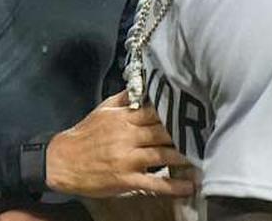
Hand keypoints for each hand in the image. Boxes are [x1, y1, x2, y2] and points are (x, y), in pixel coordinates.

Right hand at [45, 90, 193, 197]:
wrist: (62, 161)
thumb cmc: (84, 135)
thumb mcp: (102, 110)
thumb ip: (124, 99)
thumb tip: (143, 84)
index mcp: (123, 119)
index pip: (155, 112)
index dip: (176, 112)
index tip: (195, 111)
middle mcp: (128, 137)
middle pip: (163, 133)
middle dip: (185, 133)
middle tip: (208, 133)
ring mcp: (127, 159)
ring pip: (162, 156)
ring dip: (185, 156)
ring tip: (205, 156)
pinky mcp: (126, 180)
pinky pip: (154, 183)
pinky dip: (173, 186)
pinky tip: (190, 186)